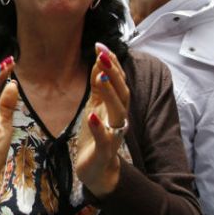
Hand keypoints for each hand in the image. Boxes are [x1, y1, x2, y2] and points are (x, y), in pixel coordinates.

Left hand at [74, 44, 129, 197]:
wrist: (97, 169)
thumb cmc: (97, 135)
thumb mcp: (95, 105)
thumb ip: (98, 86)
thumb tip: (98, 60)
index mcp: (116, 106)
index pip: (118, 81)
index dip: (111, 63)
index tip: (99, 45)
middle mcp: (118, 118)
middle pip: (122, 93)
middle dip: (113, 73)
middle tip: (101, 55)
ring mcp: (113, 134)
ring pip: (117, 112)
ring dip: (110, 94)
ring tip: (99, 77)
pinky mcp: (104, 151)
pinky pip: (105, 139)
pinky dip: (99, 128)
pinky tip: (91, 116)